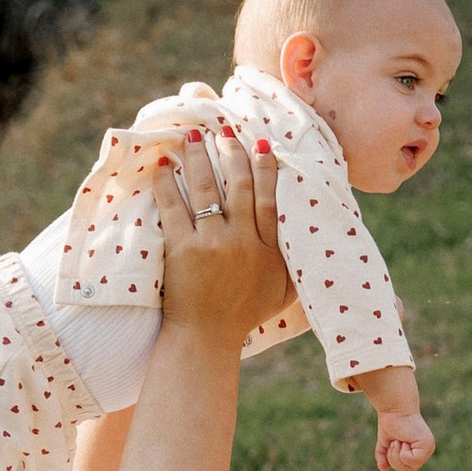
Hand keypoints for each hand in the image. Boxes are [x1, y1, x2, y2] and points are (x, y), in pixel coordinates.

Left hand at [150, 124, 290, 339]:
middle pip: (240, 187)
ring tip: (193, 137)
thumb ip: (295, 263)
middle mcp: (243, 242)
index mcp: (269, 250)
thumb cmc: (245, 315)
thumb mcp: (283, 292)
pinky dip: (168, 183)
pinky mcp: (183, 248)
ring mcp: (212, 243)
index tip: (261, 145)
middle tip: (225, 133)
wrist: (206, 337)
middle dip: (232, 154)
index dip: (266, 169)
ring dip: (200, 158)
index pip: (270, 199)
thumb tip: (307, 234)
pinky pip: (175, 206)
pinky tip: (164, 164)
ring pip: (208, 189)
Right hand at [375, 411, 436, 470]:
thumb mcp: (385, 443)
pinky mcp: (427, 446)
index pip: (405, 469)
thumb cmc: (391, 424)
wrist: (395, 410)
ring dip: (397, 454)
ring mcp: (428, 449)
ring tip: (399, 440)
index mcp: (418, 453)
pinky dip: (403, 452)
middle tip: (396, 442)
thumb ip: (384, 456)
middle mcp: (425, 452)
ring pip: (409, 468)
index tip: (394, 443)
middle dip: (394, 458)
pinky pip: (412, 461)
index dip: (393, 460)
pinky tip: (405, 440)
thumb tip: (383, 469)